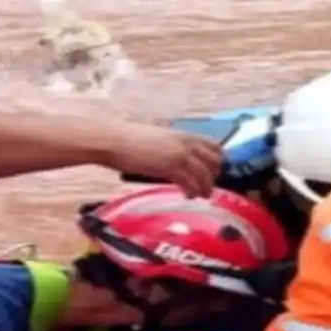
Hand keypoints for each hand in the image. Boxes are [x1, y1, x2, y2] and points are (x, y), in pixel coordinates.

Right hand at [106, 122, 221, 196]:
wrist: (114, 141)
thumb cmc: (131, 140)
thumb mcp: (159, 139)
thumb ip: (174, 147)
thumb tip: (180, 160)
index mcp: (184, 134)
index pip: (214, 146)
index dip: (216, 161)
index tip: (212, 172)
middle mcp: (186, 143)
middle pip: (214, 161)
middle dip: (214, 176)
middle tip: (207, 186)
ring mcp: (180, 154)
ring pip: (205, 175)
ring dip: (205, 187)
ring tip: (201, 195)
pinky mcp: (171, 167)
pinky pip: (191, 183)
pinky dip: (192, 191)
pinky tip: (188, 195)